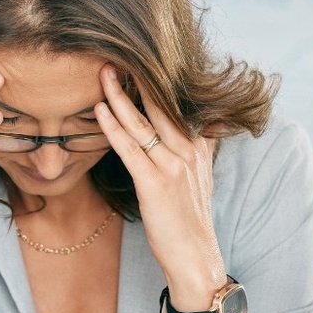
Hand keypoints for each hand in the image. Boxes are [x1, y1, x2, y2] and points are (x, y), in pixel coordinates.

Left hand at [93, 65, 225, 312]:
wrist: (196, 257)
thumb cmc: (192, 220)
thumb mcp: (204, 177)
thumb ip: (205, 146)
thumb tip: (212, 123)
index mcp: (197, 147)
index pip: (173, 106)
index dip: (154, 83)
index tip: (135, 60)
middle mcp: (187, 151)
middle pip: (159, 107)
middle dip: (136, 80)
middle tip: (115, 55)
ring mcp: (172, 167)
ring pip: (142, 124)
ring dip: (120, 96)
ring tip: (103, 73)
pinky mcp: (155, 184)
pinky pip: (130, 148)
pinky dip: (114, 127)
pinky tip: (100, 110)